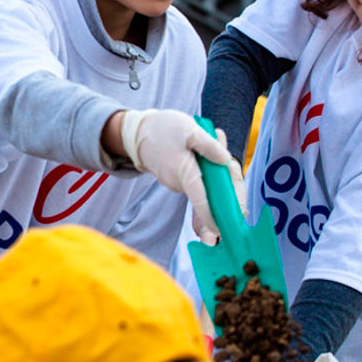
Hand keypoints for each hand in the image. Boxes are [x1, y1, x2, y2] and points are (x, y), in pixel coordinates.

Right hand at [120, 109, 239, 245]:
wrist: (135, 132)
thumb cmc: (162, 129)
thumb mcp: (190, 130)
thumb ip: (209, 146)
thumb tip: (226, 160)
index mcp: (185, 174)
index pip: (201, 201)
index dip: (212, 218)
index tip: (220, 231)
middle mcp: (179, 184)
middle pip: (207, 190)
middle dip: (220, 179)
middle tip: (226, 155)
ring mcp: (174, 183)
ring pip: (200, 181)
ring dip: (209, 169)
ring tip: (209, 140)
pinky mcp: (172, 179)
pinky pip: (192, 177)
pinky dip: (199, 168)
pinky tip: (198, 148)